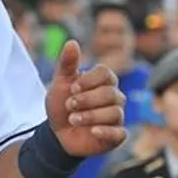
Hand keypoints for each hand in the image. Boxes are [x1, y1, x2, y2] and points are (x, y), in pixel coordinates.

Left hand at [46, 40, 125, 157]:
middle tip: (70, 105)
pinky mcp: (117, 135)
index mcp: (103, 81)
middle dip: (86, 100)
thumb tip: (72, 42)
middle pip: (110, 93)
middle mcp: (114, 97)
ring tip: (72, 119)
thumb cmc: (62, 105)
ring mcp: (117, 116)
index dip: (88, 80)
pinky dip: (105, 132)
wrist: (58, 133)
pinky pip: (120, 133)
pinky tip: (92, 131)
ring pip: (114, 112)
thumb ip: (67, 64)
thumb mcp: (60, 84)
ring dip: (90, 116)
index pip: (106, 73)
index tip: (72, 88)